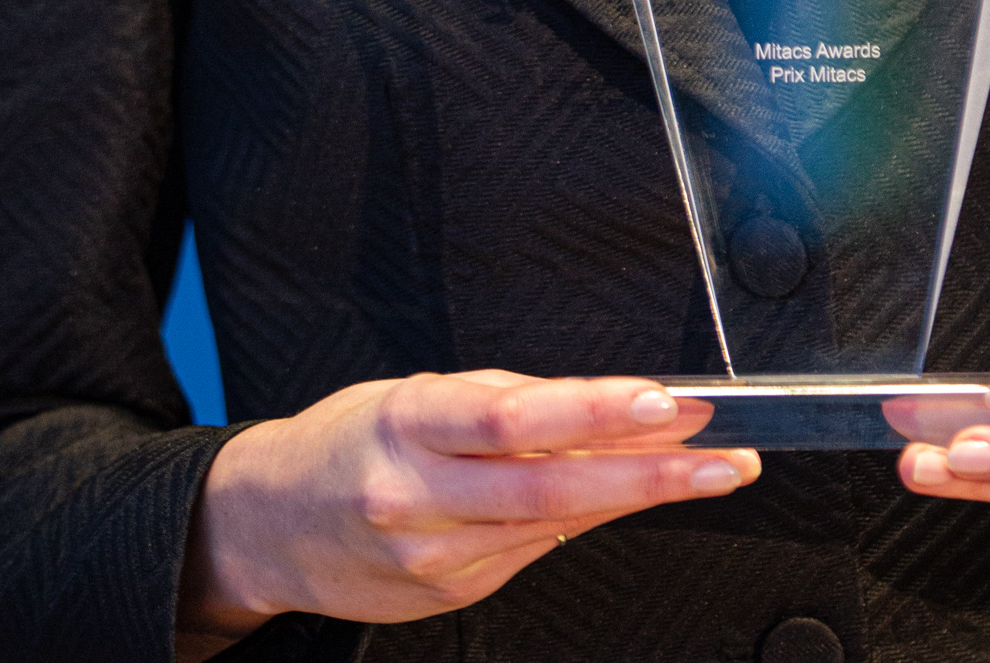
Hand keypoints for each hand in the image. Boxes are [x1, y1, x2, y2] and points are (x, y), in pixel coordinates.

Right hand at [175, 369, 753, 651]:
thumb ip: (501, 402)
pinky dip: (586, 520)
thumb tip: (601, 403)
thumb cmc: (350, 442)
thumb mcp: (413, 395)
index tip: (664, 402)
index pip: (514, 418)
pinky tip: (627, 494)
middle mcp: (421, 498)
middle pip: (551, 487)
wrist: (268, 527)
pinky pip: (533, 551)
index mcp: (409, 426)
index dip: (594, 412)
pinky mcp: (450, 594)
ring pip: (556, 525)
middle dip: (649, 470)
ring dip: (640, 493)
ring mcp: (437, 557)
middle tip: (720, 453)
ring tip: (708, 468)